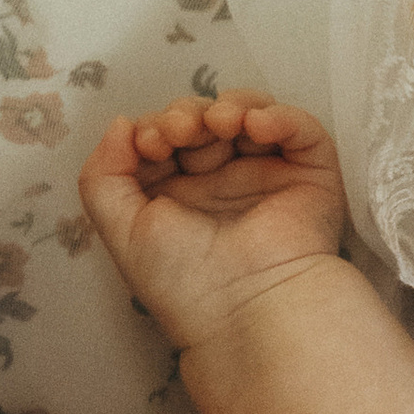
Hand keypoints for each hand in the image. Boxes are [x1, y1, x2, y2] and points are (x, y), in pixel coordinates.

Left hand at [77, 94, 346, 353]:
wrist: (245, 308)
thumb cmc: (182, 280)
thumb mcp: (121, 228)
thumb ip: (103, 175)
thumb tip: (120, 124)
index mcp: (179, 195)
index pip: (166, 138)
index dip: (155, 128)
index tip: (148, 143)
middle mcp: (223, 183)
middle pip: (204, 119)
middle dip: (186, 114)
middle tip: (179, 132)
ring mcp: (267, 176)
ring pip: (250, 114)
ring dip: (230, 106)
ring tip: (218, 123)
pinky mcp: (310, 175)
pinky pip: (300, 129)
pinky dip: (278, 115)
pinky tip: (255, 126)